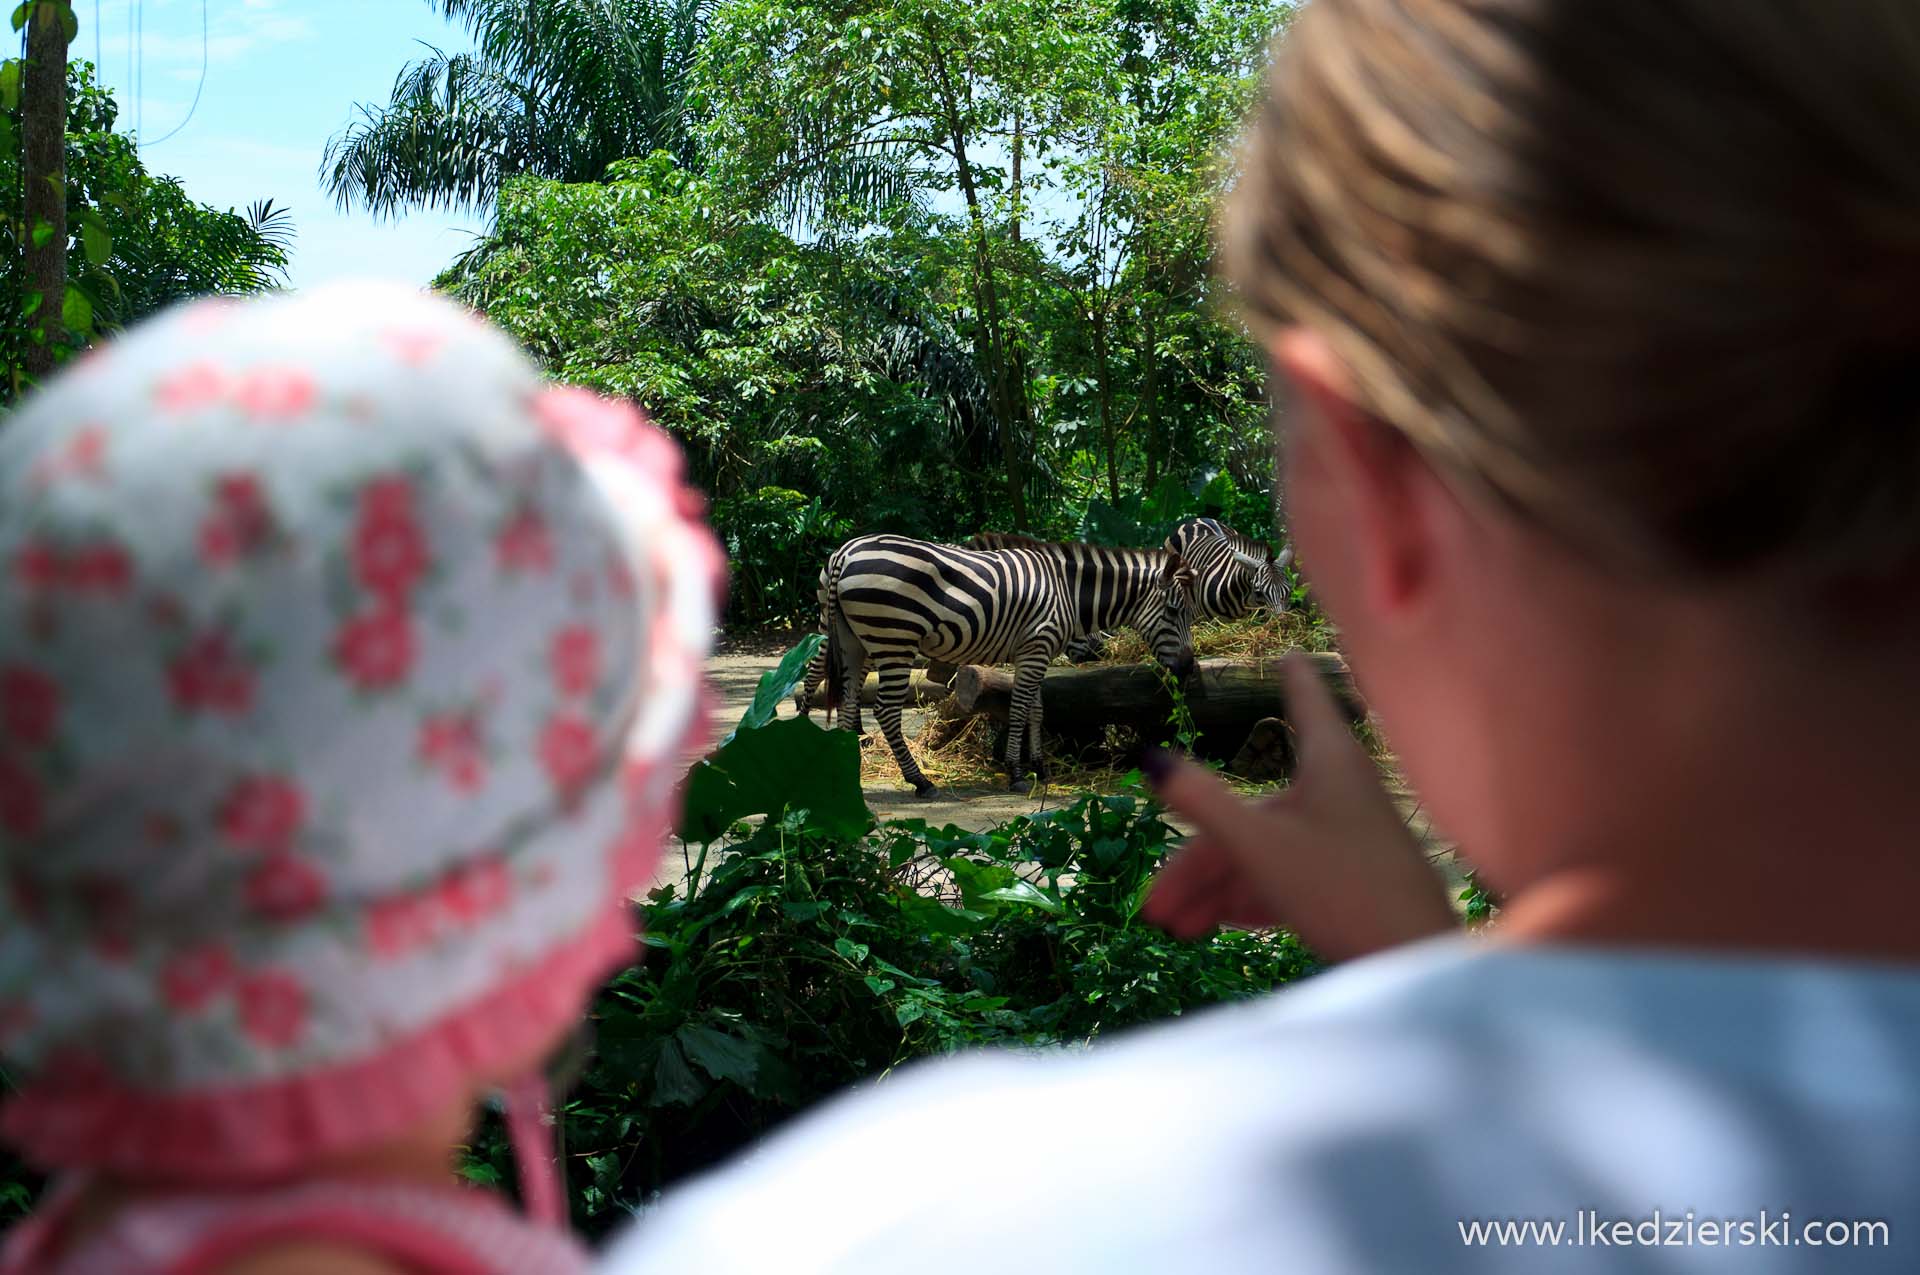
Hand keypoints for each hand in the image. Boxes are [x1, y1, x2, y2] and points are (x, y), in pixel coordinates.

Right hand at [1142, 654, 1453, 961]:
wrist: (1416, 961)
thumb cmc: (1344, 889)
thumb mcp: (1261, 847)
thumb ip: (1203, 803)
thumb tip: (1150, 757)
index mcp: (1327, 760)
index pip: (1306, 698)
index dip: (1292, 675)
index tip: (1288, 652)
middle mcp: (1337, 791)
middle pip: (1254, 807)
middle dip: (1197, 860)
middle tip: (1153, 909)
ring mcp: (1346, 838)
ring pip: (1265, 850)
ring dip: (1213, 888)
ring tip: (1172, 929)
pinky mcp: (1350, 884)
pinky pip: (1287, 878)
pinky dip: (1246, 899)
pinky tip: (1207, 927)